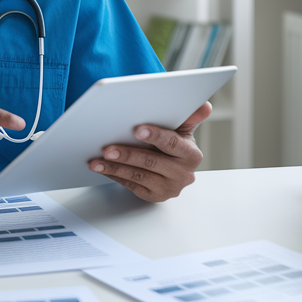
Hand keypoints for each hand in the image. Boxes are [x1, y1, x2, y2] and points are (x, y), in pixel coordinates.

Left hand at [88, 102, 210, 201]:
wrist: (171, 167)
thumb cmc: (173, 144)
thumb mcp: (182, 130)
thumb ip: (190, 117)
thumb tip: (204, 106)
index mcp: (191, 155)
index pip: (172, 144)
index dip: (155, 136)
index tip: (137, 130)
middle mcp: (183, 174)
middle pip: (151, 162)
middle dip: (128, 154)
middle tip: (108, 148)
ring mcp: (169, 188)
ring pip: (138, 176)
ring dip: (115, 167)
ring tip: (97, 160)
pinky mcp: (154, 196)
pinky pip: (131, 185)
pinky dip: (114, 175)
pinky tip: (102, 168)